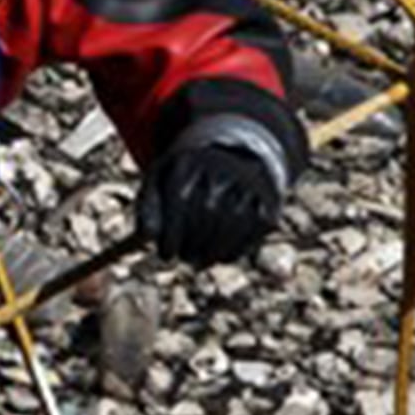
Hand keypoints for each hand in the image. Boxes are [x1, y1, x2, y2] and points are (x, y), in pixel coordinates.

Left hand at [144, 121, 287, 267]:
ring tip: (197, 261)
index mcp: (191, 160)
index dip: (172, 236)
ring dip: (210, 255)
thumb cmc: (187, 176)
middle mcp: (223, 168)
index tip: (166, 255)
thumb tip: (146, 238)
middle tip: (184, 257)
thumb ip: (148, 207)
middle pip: (206, 215)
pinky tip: (219, 256)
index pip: (180, 202)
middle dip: (191, 245)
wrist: (234, 153)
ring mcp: (249, 185)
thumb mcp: (162, 180)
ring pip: (230, 228)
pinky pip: (250, 237)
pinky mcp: (268, 202)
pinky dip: (232, 253)